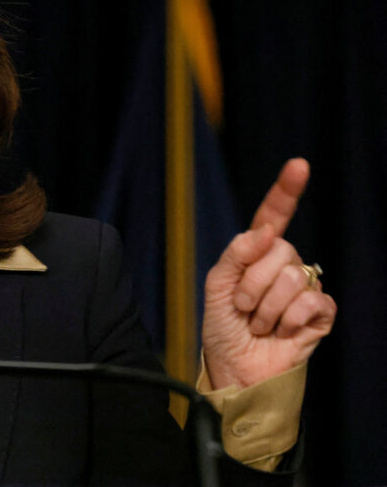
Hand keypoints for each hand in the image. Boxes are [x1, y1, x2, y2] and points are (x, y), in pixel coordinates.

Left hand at [201, 158, 336, 388]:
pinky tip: (280, 331)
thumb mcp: (216, 286)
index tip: (298, 166)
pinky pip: (312, 301)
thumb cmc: (223, 328)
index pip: (274, 217)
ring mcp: (304, 288)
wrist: (234, 369)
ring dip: (265, 308)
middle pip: (279, 251)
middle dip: (251, 284)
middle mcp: (284, 266)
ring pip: (293, 278)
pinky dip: (289, 319)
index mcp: (257, 253)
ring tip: (258, 324)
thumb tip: (265, 229)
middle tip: (242, 308)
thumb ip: (236, 253)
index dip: (286, 191)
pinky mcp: (320, 314)